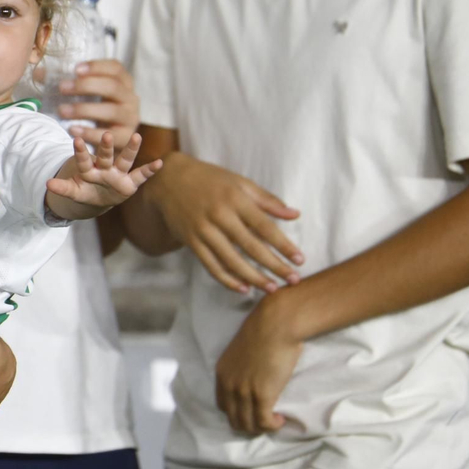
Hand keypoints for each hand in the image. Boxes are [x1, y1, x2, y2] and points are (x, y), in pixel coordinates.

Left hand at [46, 131, 162, 219]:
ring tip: (137, 136)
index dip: (80, 152)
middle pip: (105, 156)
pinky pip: (141, 176)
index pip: (84, 160)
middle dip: (106, 147)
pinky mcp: (130, 183)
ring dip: (130, 149)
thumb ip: (62, 188)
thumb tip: (46, 184)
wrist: (97, 197)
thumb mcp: (73, 191)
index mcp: (89, 170)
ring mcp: (118, 174)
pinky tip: (159, 163)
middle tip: (106, 134)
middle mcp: (105, 168)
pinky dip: (150, 170)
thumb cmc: (85, 190)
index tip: (76, 139)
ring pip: (125, 160)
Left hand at [56, 59, 140, 149]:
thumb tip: (39, 74)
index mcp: (123, 81)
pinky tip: (72, 130)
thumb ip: (66, 82)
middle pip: (112, 87)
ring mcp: (131, 117)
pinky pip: (108, 134)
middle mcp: (131, 97)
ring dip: (84, 109)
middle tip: (62, 88)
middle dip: (86, 86)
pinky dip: (90, 133)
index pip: (115, 68)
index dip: (96, 66)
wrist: (109, 139)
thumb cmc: (95, 109)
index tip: (75, 69)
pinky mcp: (126, 137)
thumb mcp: (85, 94)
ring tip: (62, 110)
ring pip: (111, 110)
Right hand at [147, 152, 304, 293]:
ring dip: (253, 278)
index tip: (300, 260)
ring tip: (272, 288)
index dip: (283, 245)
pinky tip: (243, 288)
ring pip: (231, 261)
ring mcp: (203, 230)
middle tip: (293, 280)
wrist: (169, 180)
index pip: (265, 227)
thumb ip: (267, 200)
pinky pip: (211, 265)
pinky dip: (227, 280)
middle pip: (251, 247)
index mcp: (235, 199)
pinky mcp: (191, 242)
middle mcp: (219, 216)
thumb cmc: (210, 179)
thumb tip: (295, 215)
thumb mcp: (239, 182)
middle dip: (274, 266)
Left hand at [215, 293, 302, 434]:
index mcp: (222, 373)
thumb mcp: (243, 350)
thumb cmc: (264, 330)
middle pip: (233, 419)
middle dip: (249, 424)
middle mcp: (228, 385)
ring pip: (247, 424)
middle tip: (265, 421)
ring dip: (261, 427)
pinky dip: (272, 425)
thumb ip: (243, 366)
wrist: (276, 324)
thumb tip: (255, 375)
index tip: (251, 412)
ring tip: (273, 421)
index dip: (236, 412)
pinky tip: (280, 420)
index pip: (222, 405)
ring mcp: (243, 391)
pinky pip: (264, 422)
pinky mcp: (261, 395)